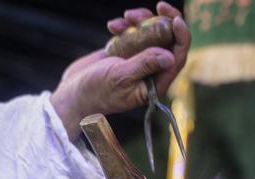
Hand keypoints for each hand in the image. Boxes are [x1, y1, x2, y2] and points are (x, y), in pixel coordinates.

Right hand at [51, 2, 189, 139]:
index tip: (176, 19)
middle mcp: (150, 73)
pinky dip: (125, 25)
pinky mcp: (125, 52)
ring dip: (141, 20)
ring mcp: (137, 61)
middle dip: (163, 22)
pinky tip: (111, 26)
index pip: (177, 58)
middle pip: (168, 42)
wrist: (72, 94)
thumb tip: (170, 56)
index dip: (182, 37)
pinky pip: (133, 33)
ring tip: (126, 17)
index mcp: (155, 84)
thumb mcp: (120, 76)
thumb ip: (145, 64)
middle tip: (159, 6)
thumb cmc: (95, 91)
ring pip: (151, 34)